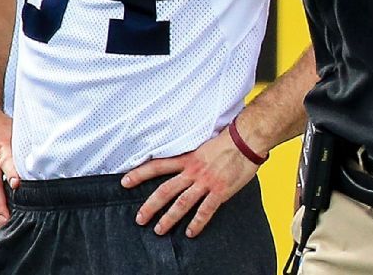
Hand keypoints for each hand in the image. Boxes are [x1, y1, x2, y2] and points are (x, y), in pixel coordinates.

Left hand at [121, 127, 260, 237]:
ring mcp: (206, 182)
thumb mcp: (204, 144)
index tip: (124, 182)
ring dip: (169, 218)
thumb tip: (185, 161)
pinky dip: (197, 223)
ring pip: (182, 203)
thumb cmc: (230, 140)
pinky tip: (191, 232)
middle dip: (150, 206)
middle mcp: (193, 171)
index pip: (158, 166)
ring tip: (159, 230)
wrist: (248, 140)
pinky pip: (205, 210)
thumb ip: (193, 156)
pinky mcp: (220, 191)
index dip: (140, 174)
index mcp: (188, 158)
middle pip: (165, 190)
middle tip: (140, 219)